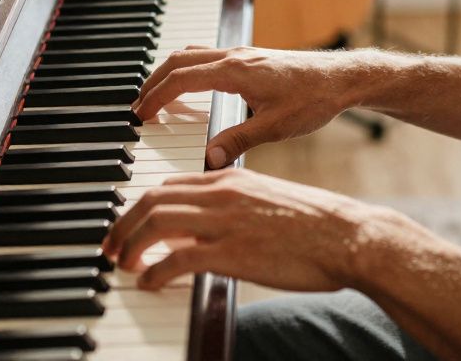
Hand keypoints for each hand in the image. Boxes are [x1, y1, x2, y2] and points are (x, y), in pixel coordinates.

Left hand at [101, 169, 391, 291]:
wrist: (349, 236)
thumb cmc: (315, 225)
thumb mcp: (266, 202)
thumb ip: (232, 207)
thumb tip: (201, 230)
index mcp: (230, 177)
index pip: (168, 182)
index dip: (140, 204)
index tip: (127, 223)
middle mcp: (221, 193)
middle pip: (152, 198)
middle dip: (122, 222)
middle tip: (111, 245)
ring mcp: (225, 221)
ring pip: (156, 221)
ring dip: (129, 243)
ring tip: (122, 263)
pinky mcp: (232, 252)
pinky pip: (176, 258)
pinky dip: (154, 271)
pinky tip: (148, 282)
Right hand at [133, 46, 366, 167]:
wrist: (343, 78)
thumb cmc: (314, 99)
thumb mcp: (275, 127)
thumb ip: (238, 141)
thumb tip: (206, 158)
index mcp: (235, 71)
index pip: (181, 79)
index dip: (156, 97)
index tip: (140, 114)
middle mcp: (235, 56)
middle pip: (178, 61)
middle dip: (153, 82)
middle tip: (139, 107)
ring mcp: (242, 54)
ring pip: (192, 55)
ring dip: (170, 73)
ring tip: (157, 98)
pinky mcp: (251, 58)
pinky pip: (208, 57)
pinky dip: (189, 70)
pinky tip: (192, 88)